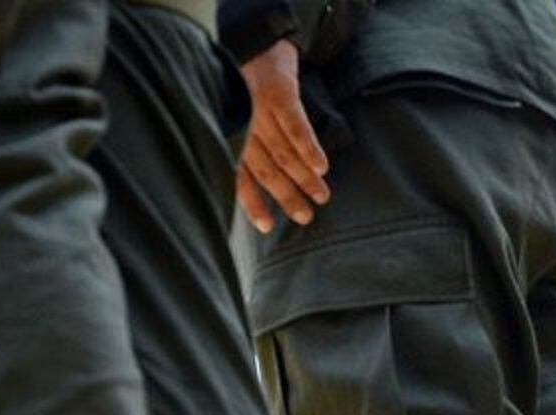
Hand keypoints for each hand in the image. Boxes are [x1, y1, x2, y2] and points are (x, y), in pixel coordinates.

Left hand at [237, 39, 329, 232]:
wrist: (256, 45)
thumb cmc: (248, 94)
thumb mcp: (240, 125)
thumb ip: (247, 156)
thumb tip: (264, 195)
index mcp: (233, 143)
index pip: (240, 180)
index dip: (254, 205)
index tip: (268, 227)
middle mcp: (244, 131)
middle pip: (268, 171)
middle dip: (288, 196)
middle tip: (306, 217)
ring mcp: (260, 113)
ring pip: (284, 153)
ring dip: (305, 177)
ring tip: (322, 195)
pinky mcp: (279, 94)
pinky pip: (294, 125)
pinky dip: (308, 147)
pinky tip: (321, 166)